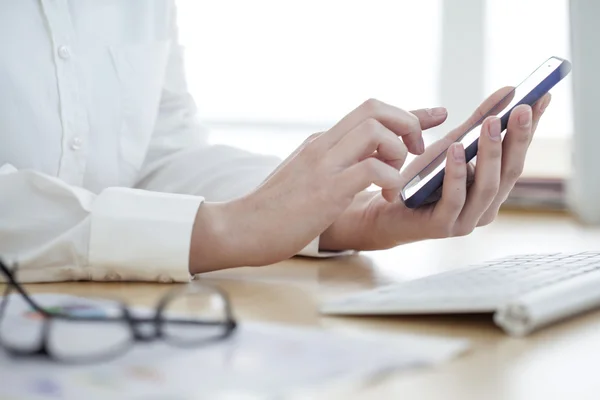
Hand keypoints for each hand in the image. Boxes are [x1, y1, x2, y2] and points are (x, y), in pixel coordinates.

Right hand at [188, 99, 447, 272]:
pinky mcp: (326, 191)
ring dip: (397, 153)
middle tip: (414, 152)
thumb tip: (359, 164)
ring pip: (375, 132)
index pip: (369, 111)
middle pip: (375, 109)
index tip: (436, 115)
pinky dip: (390, 181)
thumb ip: (329, 165)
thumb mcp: (303, 177)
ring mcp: (324, 165)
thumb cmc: (272, 210)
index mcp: (321, 143)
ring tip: (393, 179)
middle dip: (408, 123)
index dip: (408, 111)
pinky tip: (386, 198)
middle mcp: (324, 145)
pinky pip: (371, 170)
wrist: (239, 227)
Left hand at [319, 88, 551, 250]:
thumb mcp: (450, 145)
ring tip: (491, 123)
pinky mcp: (442, 227)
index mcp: (493, 189)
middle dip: (518, 138)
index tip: (542, 96)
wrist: (383, 209)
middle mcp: (486, 207)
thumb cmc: (419, 179)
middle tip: (523, 107)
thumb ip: (477, 123)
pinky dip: (457, 173)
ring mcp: (466, 220)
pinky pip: (454, 199)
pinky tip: (456, 150)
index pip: (518, 155)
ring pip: (488, 186)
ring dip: (491, 153)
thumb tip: (508, 91)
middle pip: (510, 171)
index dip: (531, 127)